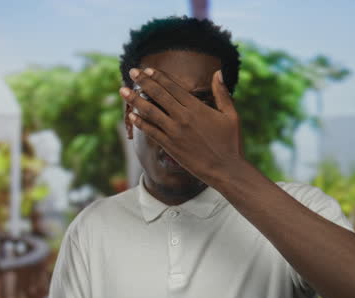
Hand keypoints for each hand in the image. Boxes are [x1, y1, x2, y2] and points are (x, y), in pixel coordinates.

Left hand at [119, 67, 244, 184]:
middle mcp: (183, 117)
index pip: (173, 87)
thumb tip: (218, 72)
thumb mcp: (231, 115)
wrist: (226, 170)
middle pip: (159, 95)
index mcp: (197, 107)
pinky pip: (152, 132)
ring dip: (135, 100)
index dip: (158, 77)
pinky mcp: (170, 146)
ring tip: (122, 91)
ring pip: (151, 112)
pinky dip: (141, 123)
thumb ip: (222, 93)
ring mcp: (175, 132)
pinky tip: (131, 115)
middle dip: (143, 82)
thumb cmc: (231, 143)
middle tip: (131, 72)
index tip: (147, 69)